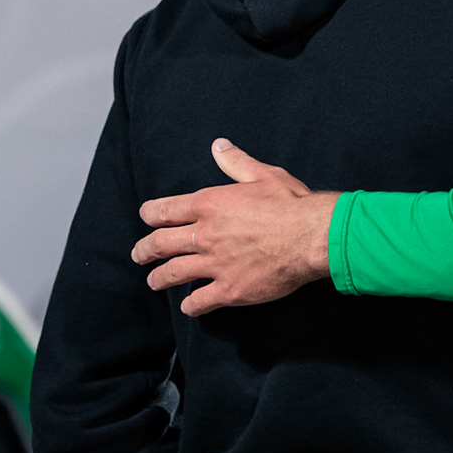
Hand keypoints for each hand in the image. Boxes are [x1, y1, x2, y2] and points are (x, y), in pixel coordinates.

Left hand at [132, 140, 339, 314]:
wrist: (313, 236)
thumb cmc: (291, 204)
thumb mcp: (264, 174)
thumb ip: (236, 162)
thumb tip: (219, 146)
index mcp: (209, 204)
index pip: (164, 210)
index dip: (150, 214)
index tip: (147, 218)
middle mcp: (205, 235)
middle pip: (159, 244)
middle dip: (144, 250)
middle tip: (139, 254)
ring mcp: (215, 265)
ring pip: (172, 274)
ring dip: (158, 279)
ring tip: (154, 281)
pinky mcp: (229, 290)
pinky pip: (199, 302)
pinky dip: (191, 305)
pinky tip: (190, 305)